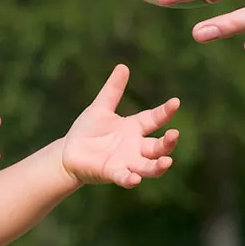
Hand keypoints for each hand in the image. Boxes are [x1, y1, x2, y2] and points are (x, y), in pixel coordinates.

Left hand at [62, 65, 179, 188]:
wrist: (69, 152)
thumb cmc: (88, 130)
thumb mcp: (100, 108)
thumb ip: (112, 90)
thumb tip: (123, 66)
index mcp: (134, 128)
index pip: (154, 119)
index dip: (165, 111)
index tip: (176, 102)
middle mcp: (135, 147)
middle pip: (158, 147)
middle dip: (168, 142)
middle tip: (174, 134)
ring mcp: (126, 162)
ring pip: (148, 166)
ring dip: (158, 166)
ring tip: (167, 161)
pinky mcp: (113, 173)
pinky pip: (125, 178)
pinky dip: (130, 179)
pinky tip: (134, 179)